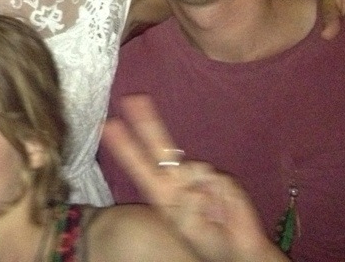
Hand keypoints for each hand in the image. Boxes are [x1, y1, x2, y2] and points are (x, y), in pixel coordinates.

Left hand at [102, 95, 285, 261]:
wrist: (237, 252)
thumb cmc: (206, 240)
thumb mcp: (185, 226)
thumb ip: (184, 205)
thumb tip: (193, 185)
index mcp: (162, 190)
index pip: (140, 165)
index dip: (124, 147)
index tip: (107, 126)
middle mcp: (178, 177)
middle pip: (161, 145)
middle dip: (147, 121)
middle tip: (133, 97)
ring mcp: (201, 175)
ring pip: (192, 168)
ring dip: (199, 195)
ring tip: (210, 216)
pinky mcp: (224, 179)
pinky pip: (215, 180)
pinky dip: (218, 197)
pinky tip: (223, 211)